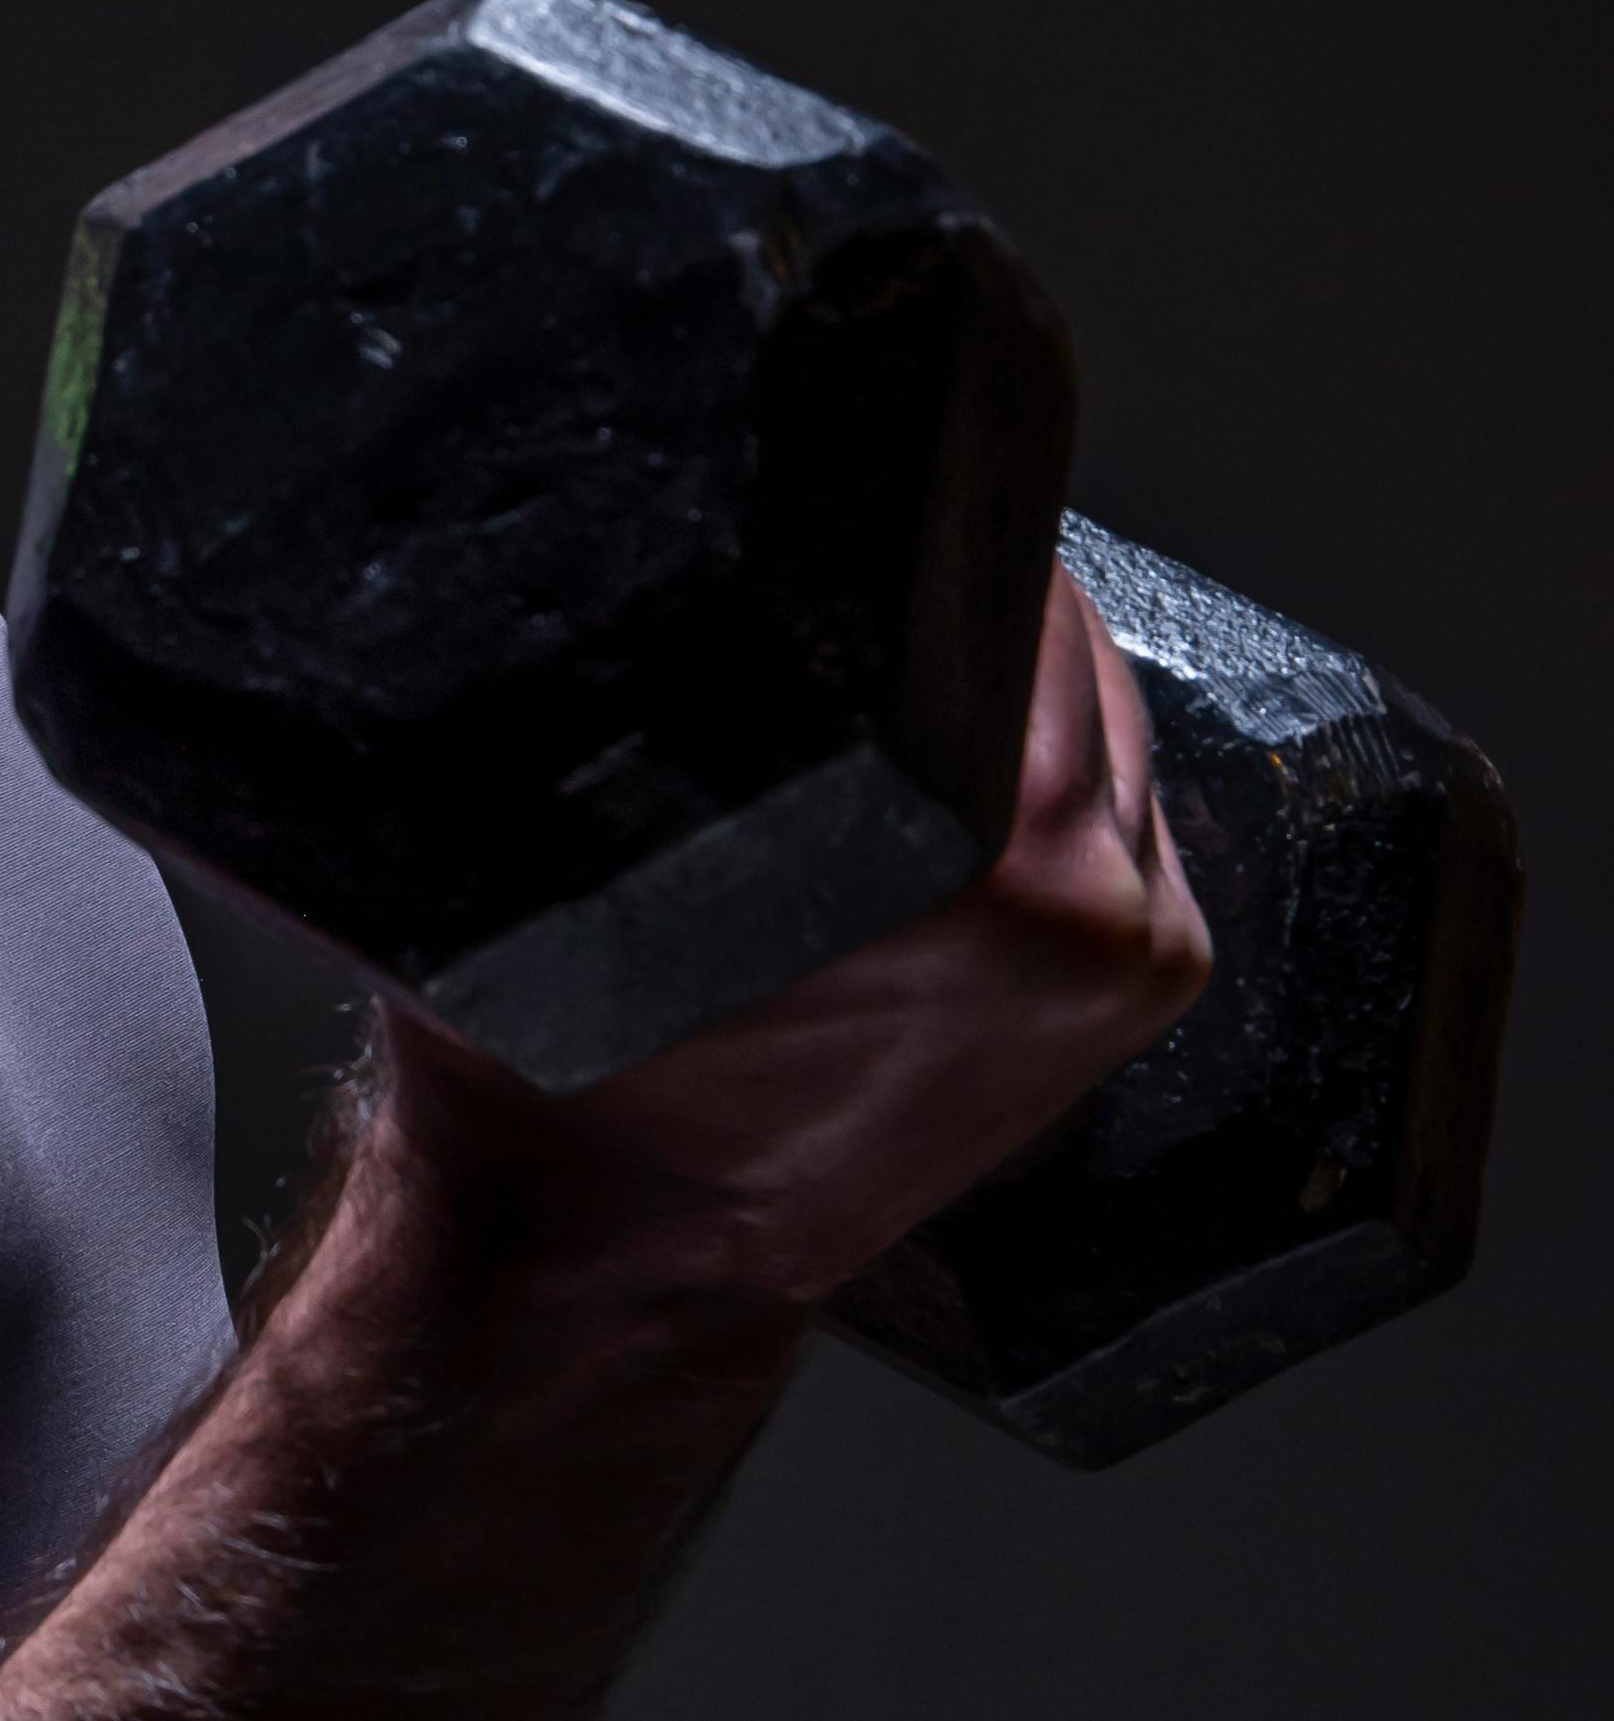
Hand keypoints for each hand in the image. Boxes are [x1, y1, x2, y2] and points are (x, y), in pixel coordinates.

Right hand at [390, 570, 1212, 1309]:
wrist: (613, 1251)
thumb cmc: (575, 1067)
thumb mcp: (580, 851)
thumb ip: (625, 691)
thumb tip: (621, 527)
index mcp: (999, 860)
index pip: (1016, 597)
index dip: (930, 507)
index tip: (863, 470)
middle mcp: (1101, 908)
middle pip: (1074, 651)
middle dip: (970, 594)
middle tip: (861, 562)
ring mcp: (1140, 955)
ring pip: (1110, 724)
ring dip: (1019, 682)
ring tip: (895, 661)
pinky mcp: (1145, 989)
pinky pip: (1125, 806)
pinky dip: (1059, 769)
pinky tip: (959, 763)